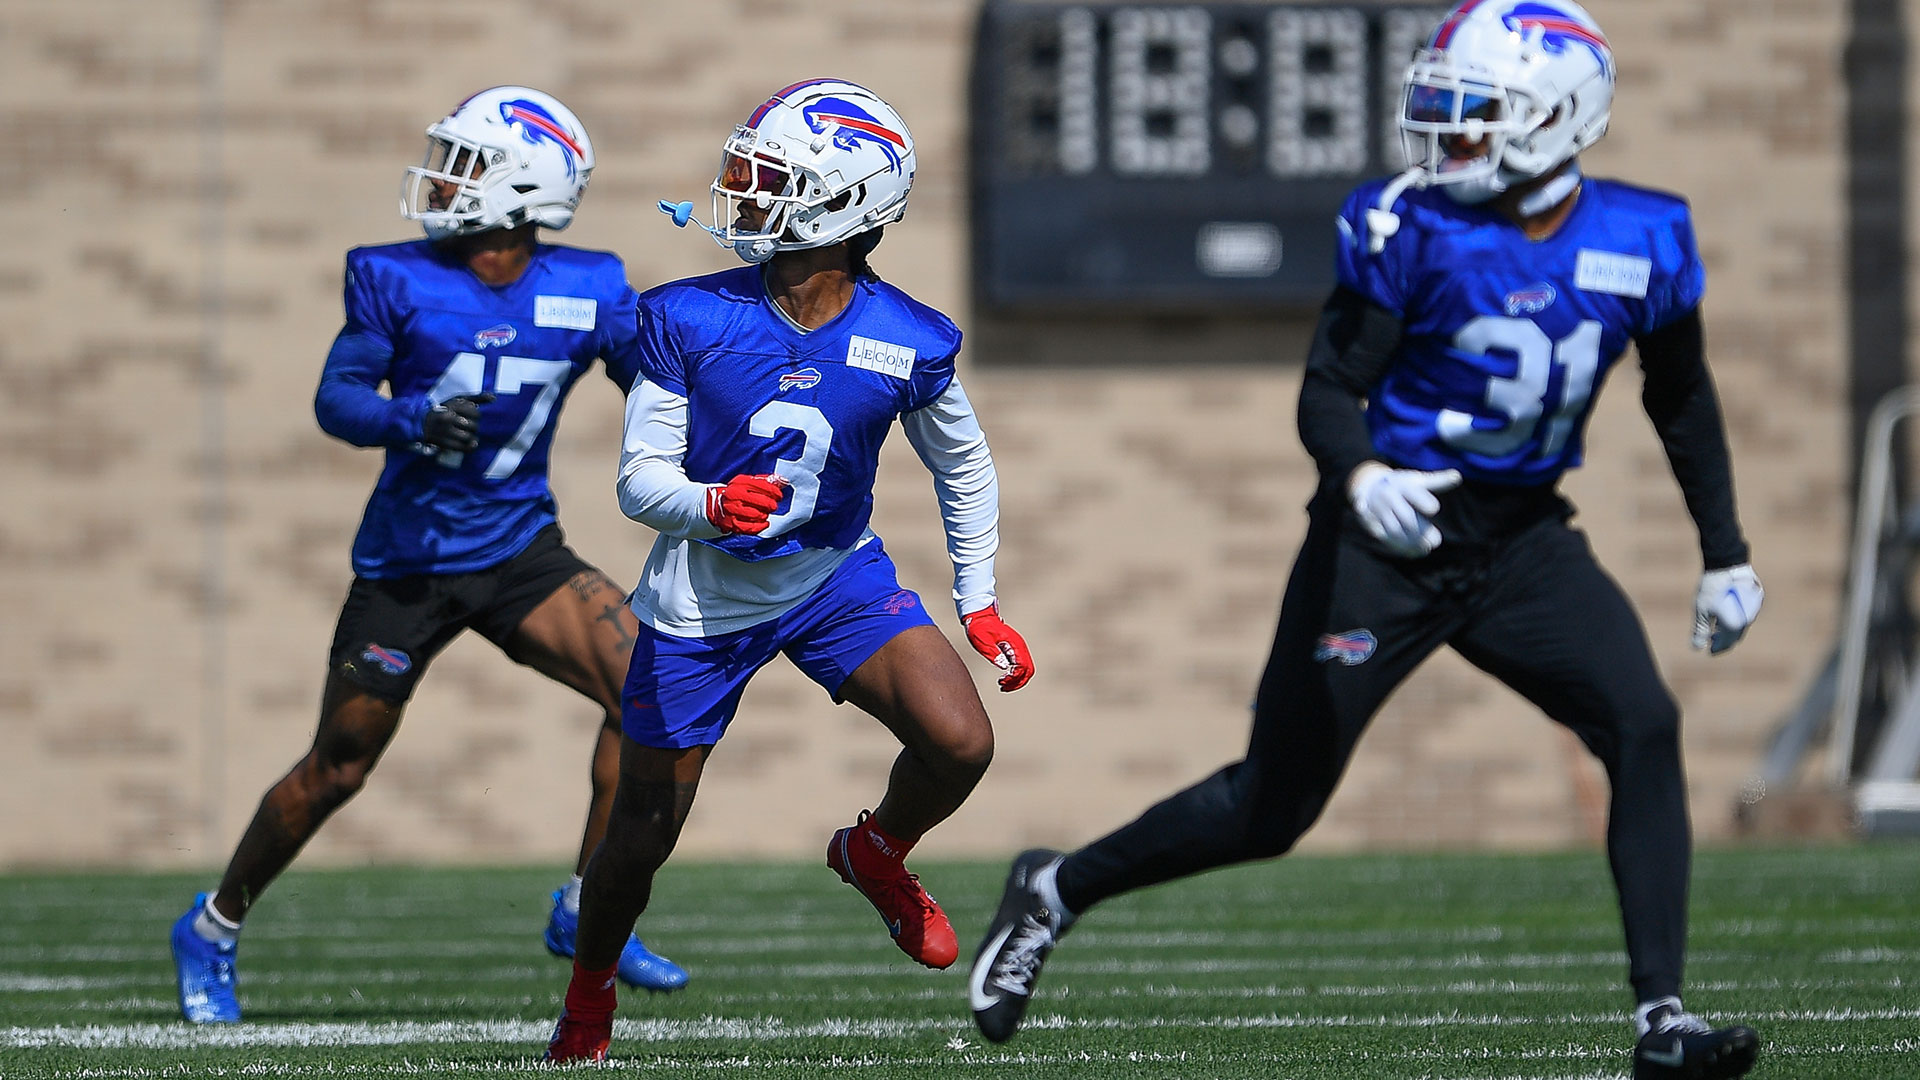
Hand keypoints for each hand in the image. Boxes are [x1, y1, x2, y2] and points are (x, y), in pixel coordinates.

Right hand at [422, 393, 492, 452]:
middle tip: (468, 426)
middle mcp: (448, 418)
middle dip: (474, 427)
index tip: (471, 416)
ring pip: (468, 437)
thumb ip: (476, 398)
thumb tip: (494, 398)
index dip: (477, 416)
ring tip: (467, 433)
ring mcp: (445, 432)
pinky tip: (472, 444)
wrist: (422, 423)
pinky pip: (462, 448)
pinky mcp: (443, 443)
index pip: (476, 413)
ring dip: (471, 436)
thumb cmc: (445, 410)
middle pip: (473, 426)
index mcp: (452, 406)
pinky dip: (470, 447)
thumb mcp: (458, 400)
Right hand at [705, 473, 785, 533]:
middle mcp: (735, 495)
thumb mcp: (749, 482)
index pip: (762, 486)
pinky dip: (761, 526)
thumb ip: (767, 481)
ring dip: (765, 515)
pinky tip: (764, 523)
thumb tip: (784, 481)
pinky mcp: (731, 523)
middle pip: (762, 502)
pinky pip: (751, 527)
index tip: (778, 495)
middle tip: (773, 505)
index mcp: (740, 483)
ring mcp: (732, 510)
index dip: (774, 491)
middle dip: (771, 504)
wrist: (716, 505)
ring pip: (757, 515)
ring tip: (764, 512)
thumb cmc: (737, 493)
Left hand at [961, 605, 1032, 691]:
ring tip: (1003, 686)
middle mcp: (1020, 646)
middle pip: (1028, 670)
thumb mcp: (983, 641)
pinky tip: (1005, 679)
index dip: (1014, 678)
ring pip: (1027, 669)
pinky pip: (1021, 666)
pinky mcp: (1015, 650)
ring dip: (1017, 681)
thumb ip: (993, 653)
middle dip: (1018, 682)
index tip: (1001, 682)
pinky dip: (1016, 675)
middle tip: (1003, 688)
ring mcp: (1018, 648)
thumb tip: (1004, 667)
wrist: (980, 616)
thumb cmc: (980, 627)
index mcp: (1014, 644)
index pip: (1022, 666)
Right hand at [1347, 461, 1461, 558]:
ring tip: (1425, 548)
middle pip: (1406, 517)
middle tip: (1436, 541)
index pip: (1413, 493)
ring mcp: (1378, 510)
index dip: (1423, 501)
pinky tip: (1412, 552)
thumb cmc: (1401, 484)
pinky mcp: (1371, 522)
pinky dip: (1399, 546)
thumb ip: (1438, 481)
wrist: (1368, 486)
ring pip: (1394, 530)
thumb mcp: (1417, 480)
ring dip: (1411, 542)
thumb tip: (1457, 476)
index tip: (1435, 508)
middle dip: (1421, 530)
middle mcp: (1388, 497)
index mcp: (1402, 485)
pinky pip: (1384, 536)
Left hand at [1693, 564, 1762, 654]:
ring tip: (1717, 629)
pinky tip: (1727, 614)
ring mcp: (1754, 608)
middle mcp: (1748, 619)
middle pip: (1737, 635)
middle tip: (1713, 641)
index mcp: (1734, 624)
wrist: (1727, 564)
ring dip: (1731, 629)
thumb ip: (1701, 630)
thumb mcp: (1702, 610)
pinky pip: (1747, 612)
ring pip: (1743, 624)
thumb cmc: (1711, 587)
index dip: (1719, 648)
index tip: (1710, 651)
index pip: (1728, 642)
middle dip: (1725, 640)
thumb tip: (1697, 647)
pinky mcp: (1756, 598)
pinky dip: (1738, 617)